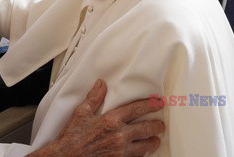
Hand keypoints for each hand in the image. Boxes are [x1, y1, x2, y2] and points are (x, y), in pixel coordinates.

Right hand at [29, 80, 164, 156]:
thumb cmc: (72, 137)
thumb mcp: (81, 112)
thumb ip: (94, 97)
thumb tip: (101, 84)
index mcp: (111, 120)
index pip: (137, 109)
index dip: (150, 105)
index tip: (158, 103)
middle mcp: (120, 136)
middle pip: (146, 129)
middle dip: (156, 126)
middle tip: (160, 124)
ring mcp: (121, 152)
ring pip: (145, 146)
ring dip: (152, 142)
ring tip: (155, 139)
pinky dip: (141, 154)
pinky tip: (141, 152)